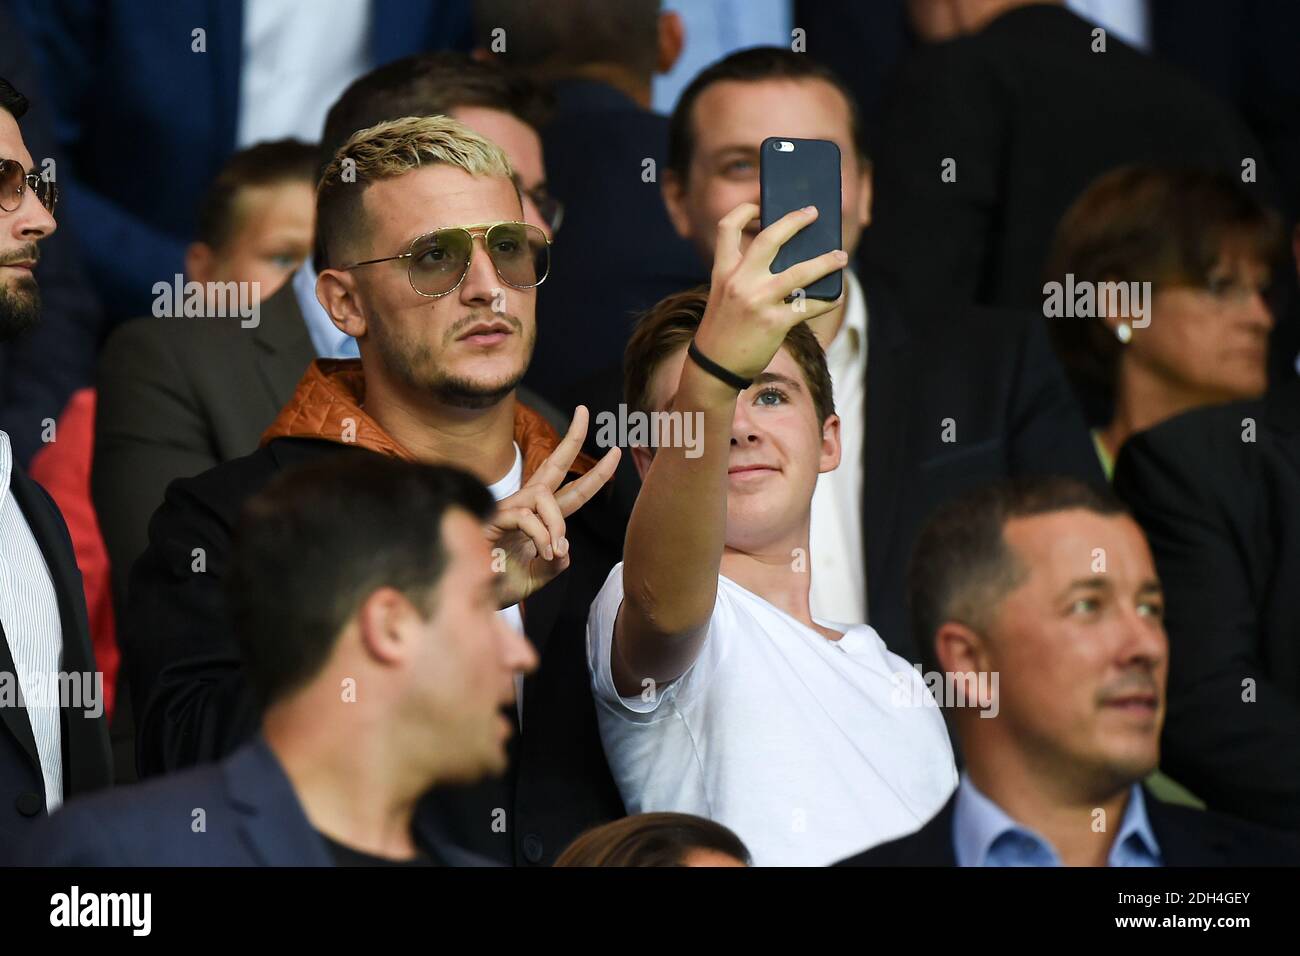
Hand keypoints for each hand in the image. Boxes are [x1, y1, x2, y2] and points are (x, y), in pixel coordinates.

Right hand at [486, 405, 620, 606]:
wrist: (470, 597)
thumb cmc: (501, 583)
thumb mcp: (538, 577)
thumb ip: (554, 565)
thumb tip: (565, 551)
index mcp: (541, 517)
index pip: (572, 490)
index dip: (595, 474)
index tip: (616, 453)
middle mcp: (527, 505)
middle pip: (554, 465)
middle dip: (571, 438)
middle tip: (584, 411)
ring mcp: (510, 508)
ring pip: (544, 496)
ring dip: (556, 523)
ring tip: (554, 551)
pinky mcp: (494, 517)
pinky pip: (527, 517)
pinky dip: (541, 536)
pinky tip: (542, 554)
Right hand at [694, 202, 846, 380]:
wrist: (714, 367)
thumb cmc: (723, 329)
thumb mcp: (725, 295)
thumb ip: (745, 275)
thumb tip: (789, 260)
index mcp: (723, 271)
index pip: (728, 228)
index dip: (745, 210)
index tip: (761, 205)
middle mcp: (740, 282)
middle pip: (770, 238)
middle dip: (795, 221)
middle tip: (812, 213)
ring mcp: (758, 301)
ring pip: (800, 272)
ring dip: (826, 262)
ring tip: (840, 256)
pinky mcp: (774, 323)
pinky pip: (809, 307)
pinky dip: (827, 301)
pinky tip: (836, 296)